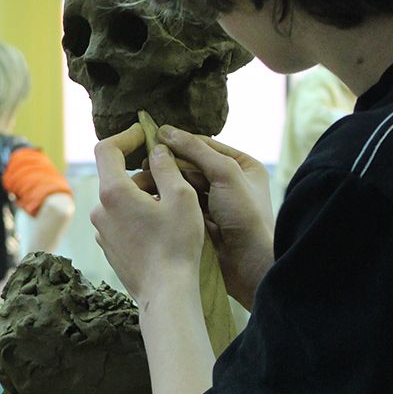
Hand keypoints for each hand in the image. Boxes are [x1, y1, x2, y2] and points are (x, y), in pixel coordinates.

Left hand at [91, 123, 204, 305]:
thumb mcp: (181, 197)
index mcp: (113, 192)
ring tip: (173, 209)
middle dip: (145, 173)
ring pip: (120, 200)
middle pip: (117, 177)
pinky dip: (138, 215)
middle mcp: (99, 209)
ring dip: (143, 196)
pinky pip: (121, 220)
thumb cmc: (176, 245)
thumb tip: (156, 150)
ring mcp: (101, 231)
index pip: (107, 149)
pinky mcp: (108, 247)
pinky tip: (162, 229)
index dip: (126, 136)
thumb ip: (166, 167)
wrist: (165, 293)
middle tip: (174, 180)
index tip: (145, 135)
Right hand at [154, 126, 273, 309]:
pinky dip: (167, 200)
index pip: (205, 145)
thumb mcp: (225, 173)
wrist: (250, 263)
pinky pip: (181, 203)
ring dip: (165, 182)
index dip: (180, 142)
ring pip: (183, 184)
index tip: (153, 139)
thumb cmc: (246, 215)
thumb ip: (196, 150)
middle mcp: (230, 181)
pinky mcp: (202, 220)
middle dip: (169, 164)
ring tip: (142, 182)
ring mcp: (215, 202)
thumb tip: (165, 130)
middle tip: (144, 163)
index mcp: (243, 165)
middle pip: (191, 164)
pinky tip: (150, 198)